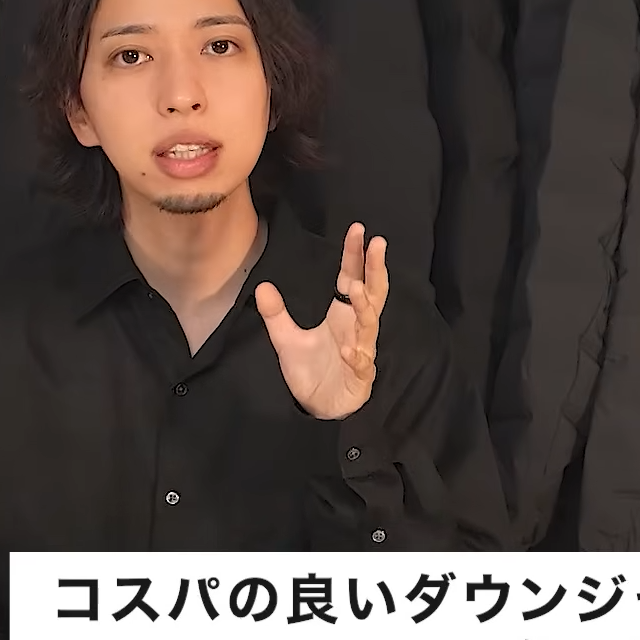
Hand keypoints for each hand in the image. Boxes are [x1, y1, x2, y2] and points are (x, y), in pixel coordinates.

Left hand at [255, 222, 388, 419]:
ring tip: (358, 289)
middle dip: (375, 269)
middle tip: (377, 244)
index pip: (352, 277)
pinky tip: (350, 349)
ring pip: (369, 324)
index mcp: (342, 315)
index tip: (358, 230)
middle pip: (372, 293)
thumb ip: (276, 314)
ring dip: (365, 307)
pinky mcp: (360, 376)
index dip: (355, 255)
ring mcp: (361, 350)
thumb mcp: (286, 341)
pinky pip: (362, 363)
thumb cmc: (311, 372)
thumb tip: (262, 286)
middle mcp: (356, 328)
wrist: (320, 409)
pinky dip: (357, 355)